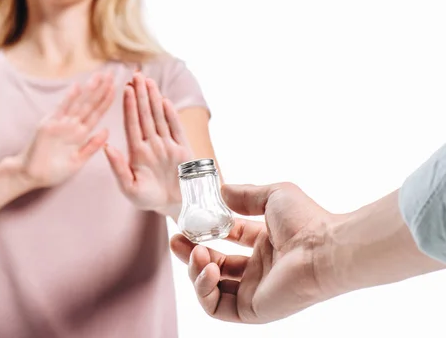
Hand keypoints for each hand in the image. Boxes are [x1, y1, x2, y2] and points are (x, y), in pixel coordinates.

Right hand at [13, 72, 114, 188]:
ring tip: (99, 77)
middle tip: (111, 74)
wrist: (31, 176)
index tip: (117, 88)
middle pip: (90, 104)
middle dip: (101, 90)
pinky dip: (69, 99)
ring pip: (78, 104)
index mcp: (80, 134)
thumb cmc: (53, 171)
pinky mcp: (48, 125)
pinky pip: (61, 110)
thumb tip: (107, 130)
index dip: (107, 101)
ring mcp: (60, 123)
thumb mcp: (78, 161)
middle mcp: (71, 125)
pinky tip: (77, 87)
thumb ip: (92, 146)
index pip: (97, 114)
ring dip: (89, 91)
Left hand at [104, 72, 190, 217]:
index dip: (129, 106)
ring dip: (154, 99)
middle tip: (137, 75)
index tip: (125, 88)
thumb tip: (106, 147)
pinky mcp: (182, 149)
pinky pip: (176, 129)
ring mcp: (167, 145)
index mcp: (136, 152)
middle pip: (145, 115)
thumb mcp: (130, 187)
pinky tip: (165, 101)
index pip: (132, 124)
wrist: (175, 206)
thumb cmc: (149, 198)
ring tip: (149, 82)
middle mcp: (151, 144)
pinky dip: (171, 115)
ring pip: (159, 118)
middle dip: (141, 95)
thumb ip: (118, 168)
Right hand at [170, 182, 334, 323]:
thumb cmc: (306, 221)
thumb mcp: (272, 195)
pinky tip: (208, 270)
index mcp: (266, 244)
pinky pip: (216, 307)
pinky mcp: (252, 310)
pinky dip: (204, 290)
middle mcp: (259, 269)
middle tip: (177, 240)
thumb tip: (222, 190)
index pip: (229, 240)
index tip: (188, 222)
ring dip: (196, 270)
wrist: (323, 249)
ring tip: (198, 254)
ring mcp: (255, 291)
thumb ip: (245, 194)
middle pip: (215, 265)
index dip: (208, 232)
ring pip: (212, 288)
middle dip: (192, 254)